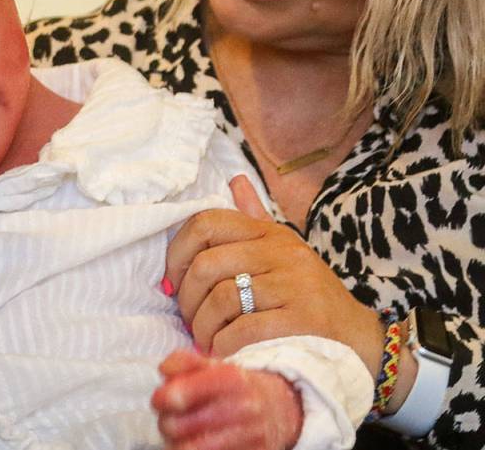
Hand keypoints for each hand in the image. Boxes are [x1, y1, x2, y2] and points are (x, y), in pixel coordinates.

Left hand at [152, 349, 302, 449]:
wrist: (279, 409)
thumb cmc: (236, 386)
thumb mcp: (214, 365)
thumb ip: (184, 361)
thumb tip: (164, 371)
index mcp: (229, 378)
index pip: (180, 395)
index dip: (161, 399)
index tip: (161, 400)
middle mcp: (241, 408)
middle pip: (177, 425)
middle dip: (166, 422)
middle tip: (170, 418)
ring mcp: (248, 437)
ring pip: (188, 448)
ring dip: (176, 442)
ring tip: (180, 434)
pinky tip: (198, 443)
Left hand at [164, 177, 383, 375]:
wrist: (359, 338)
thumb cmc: (308, 295)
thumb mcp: (283, 251)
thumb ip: (254, 219)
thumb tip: (236, 180)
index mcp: (268, 233)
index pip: (206, 223)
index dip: (177, 252)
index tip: (172, 280)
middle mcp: (280, 252)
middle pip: (207, 265)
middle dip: (187, 298)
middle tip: (189, 319)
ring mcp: (294, 284)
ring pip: (221, 299)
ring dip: (203, 326)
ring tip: (205, 339)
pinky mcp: (303, 319)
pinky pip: (245, 329)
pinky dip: (224, 344)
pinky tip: (223, 350)